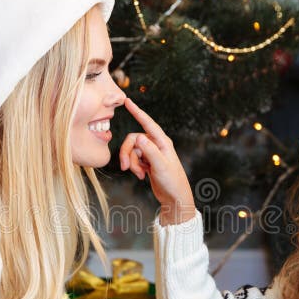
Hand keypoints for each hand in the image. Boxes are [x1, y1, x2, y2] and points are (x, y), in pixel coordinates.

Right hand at [119, 98, 194, 224]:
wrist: (174, 198)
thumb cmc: (172, 182)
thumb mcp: (160, 166)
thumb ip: (150, 151)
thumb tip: (139, 138)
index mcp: (162, 142)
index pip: (147, 123)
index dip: (137, 112)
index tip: (127, 101)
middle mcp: (157, 145)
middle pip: (133, 140)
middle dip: (126, 153)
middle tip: (124, 168)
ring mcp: (151, 153)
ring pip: (132, 151)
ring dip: (131, 163)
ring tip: (139, 175)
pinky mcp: (148, 162)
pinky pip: (134, 159)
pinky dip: (134, 168)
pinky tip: (141, 176)